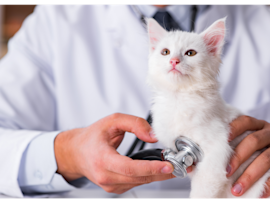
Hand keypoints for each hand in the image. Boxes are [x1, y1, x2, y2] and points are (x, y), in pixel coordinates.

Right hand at [54, 113, 174, 193]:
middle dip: (163, 172)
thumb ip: (134, 124)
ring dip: (158, 174)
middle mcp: (105, 176)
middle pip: (139, 178)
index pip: (129, 168)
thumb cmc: (93, 137)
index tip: (168, 166)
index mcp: (102, 159)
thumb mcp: (112, 121)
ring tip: (174, 165)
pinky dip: (149, 176)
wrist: (77, 153)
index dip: (150, 168)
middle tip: (182, 165)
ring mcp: (110, 185)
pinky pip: (136, 183)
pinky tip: (158, 168)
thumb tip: (153, 136)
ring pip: (140, 182)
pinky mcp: (114, 188)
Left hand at [226, 115, 269, 197]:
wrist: (268, 156)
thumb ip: (220, 148)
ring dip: (250, 175)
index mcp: (255, 125)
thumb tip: (192, 163)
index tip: (223, 141)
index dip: (234, 129)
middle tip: (226, 172)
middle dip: (238, 157)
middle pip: (254, 141)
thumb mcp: (236, 143)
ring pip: (266, 158)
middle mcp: (267, 133)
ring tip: (236, 189)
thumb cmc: (246, 149)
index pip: (244, 121)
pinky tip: (260, 195)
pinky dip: (268, 185)